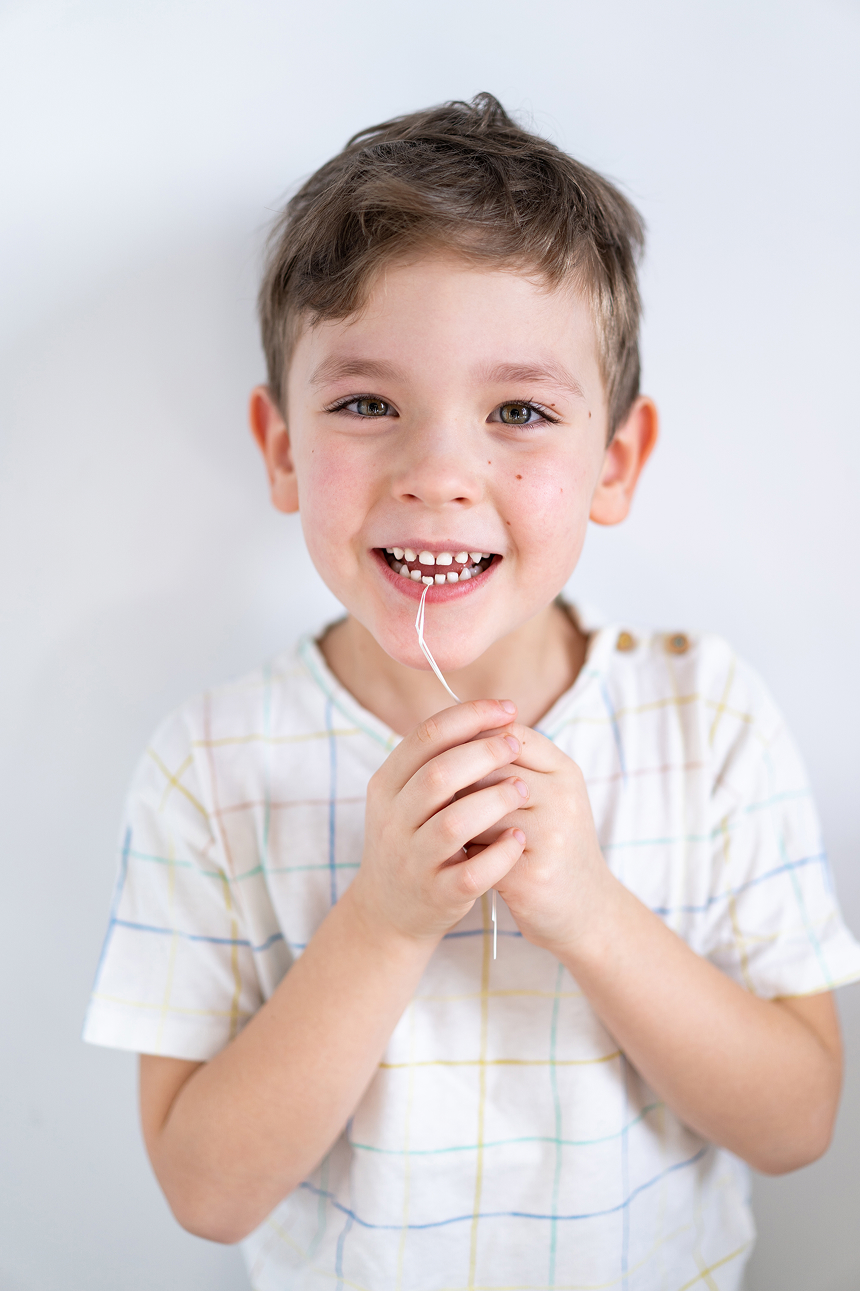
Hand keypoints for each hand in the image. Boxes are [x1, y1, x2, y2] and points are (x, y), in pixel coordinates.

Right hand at [348, 700, 527, 942]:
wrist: (388, 911)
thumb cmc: (413, 838)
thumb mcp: (408, 796)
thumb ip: (438, 759)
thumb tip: (491, 714)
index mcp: (386, 786)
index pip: (426, 737)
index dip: (470, 716)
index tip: (507, 708)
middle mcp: (393, 821)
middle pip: (438, 775)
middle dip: (484, 753)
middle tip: (515, 745)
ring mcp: (413, 860)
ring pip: (454, 823)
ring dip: (495, 801)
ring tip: (523, 790)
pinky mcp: (436, 895)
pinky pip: (472, 872)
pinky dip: (500, 854)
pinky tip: (519, 839)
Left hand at [463, 725, 612, 952]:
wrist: (586, 910)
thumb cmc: (554, 845)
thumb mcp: (548, 795)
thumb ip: (511, 763)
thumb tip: (452, 734)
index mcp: (564, 770)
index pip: (506, 734)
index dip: (471, 745)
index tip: (452, 763)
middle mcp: (562, 796)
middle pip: (487, 768)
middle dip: (459, 784)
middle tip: (445, 802)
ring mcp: (549, 835)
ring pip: (476, 807)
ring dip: (457, 818)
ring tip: (455, 831)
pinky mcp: (530, 874)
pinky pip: (476, 849)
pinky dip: (463, 852)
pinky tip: (465, 859)